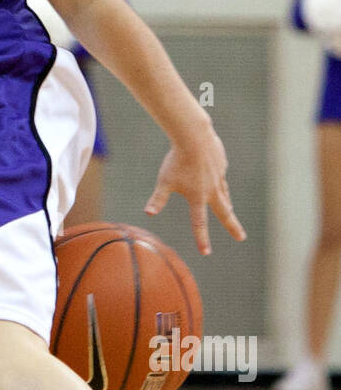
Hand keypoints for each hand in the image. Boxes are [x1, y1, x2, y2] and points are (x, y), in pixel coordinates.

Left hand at [144, 126, 246, 255]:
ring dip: (228, 205)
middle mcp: (212, 190)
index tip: (206, 253)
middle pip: (225, 213)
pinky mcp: (222, 164)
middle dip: (233, 227)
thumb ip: (158, 199)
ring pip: (225, 195)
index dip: (202, 239)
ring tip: (230, 211)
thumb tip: (148, 213)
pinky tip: (218, 180)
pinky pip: (221, 177)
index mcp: (198, 197)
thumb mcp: (165, 181)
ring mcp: (219, 177)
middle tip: (241, 237)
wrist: (194, 136)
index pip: (199, 223)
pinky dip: (221, 183)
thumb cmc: (176, 160)